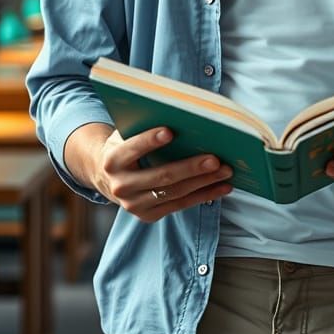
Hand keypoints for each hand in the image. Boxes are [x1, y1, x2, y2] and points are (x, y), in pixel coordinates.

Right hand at [91, 127, 232, 222]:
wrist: (108, 177)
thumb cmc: (126, 146)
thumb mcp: (126, 134)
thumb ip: (144, 126)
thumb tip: (183, 116)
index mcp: (112, 160)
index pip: (132, 149)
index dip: (149, 140)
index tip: (170, 131)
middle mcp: (121, 186)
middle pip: (161, 176)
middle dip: (191, 167)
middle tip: (215, 159)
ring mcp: (134, 205)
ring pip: (175, 193)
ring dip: (204, 183)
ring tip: (226, 171)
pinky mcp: (148, 216)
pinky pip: (180, 205)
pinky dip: (204, 196)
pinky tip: (222, 187)